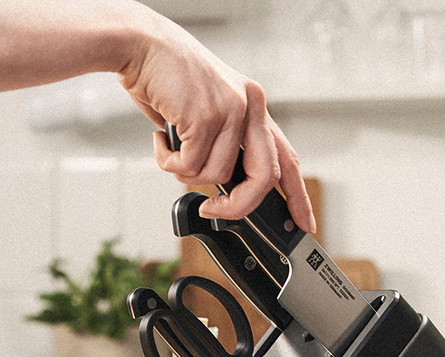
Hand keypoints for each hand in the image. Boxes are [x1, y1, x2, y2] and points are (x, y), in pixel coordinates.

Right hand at [120, 23, 315, 232]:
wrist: (141, 45)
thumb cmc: (169, 80)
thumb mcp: (211, 112)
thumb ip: (227, 144)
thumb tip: (228, 186)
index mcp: (255, 106)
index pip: (287, 158)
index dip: (297, 196)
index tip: (303, 223)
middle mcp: (250, 106)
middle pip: (265, 177)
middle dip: (239, 205)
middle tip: (214, 210)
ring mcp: (231, 110)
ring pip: (217, 175)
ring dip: (186, 173)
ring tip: (171, 148)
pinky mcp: (206, 115)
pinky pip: (190, 165)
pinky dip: (169, 162)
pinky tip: (161, 140)